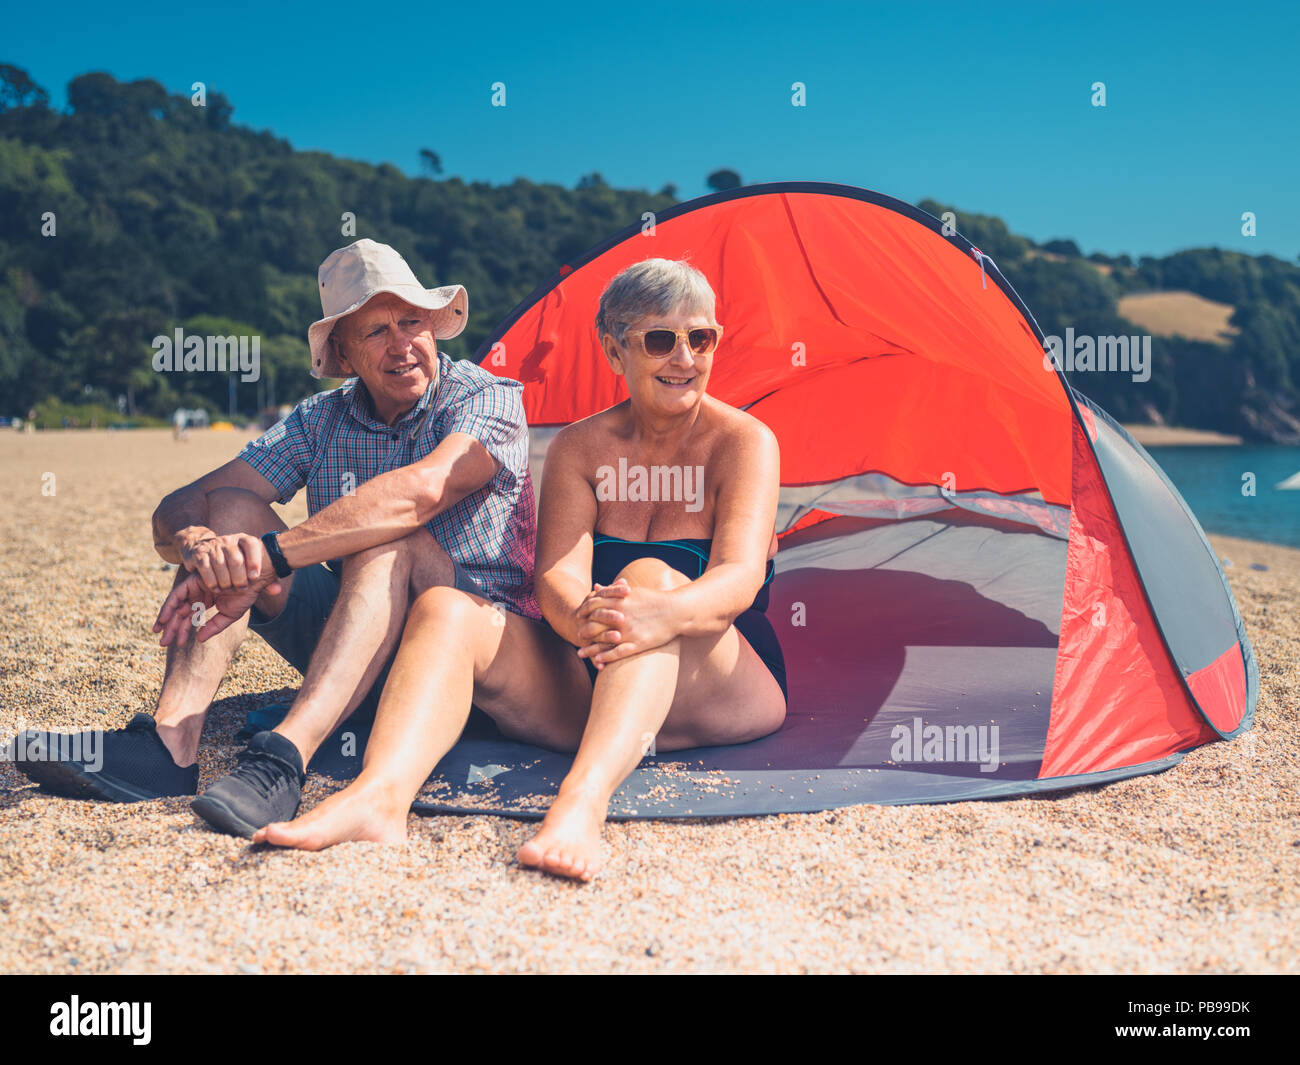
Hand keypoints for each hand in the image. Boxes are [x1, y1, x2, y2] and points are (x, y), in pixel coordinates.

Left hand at [153, 569, 280, 645]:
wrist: (254, 578)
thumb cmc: (245, 595)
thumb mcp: (229, 615)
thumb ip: (214, 627)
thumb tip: (199, 639)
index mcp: (206, 601)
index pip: (190, 617)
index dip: (183, 630)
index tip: (177, 644)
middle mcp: (198, 594)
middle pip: (181, 613)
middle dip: (172, 628)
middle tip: (163, 643)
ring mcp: (195, 587)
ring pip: (176, 605)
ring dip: (167, 619)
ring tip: (161, 634)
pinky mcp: (192, 581)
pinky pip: (177, 595)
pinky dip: (169, 606)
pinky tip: (164, 620)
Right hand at [177, 530, 271, 592]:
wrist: (202, 549)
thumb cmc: (233, 564)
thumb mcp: (249, 568)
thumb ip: (265, 580)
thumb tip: (277, 590)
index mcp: (244, 540)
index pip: (251, 544)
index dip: (254, 560)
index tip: (255, 577)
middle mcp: (229, 540)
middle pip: (236, 559)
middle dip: (239, 577)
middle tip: (241, 588)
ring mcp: (213, 546)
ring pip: (220, 564)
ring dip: (225, 581)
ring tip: (229, 589)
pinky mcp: (199, 554)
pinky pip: (205, 568)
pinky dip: (212, 581)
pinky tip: (216, 588)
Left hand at [575, 579, 678, 667]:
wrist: (676, 611)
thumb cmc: (654, 599)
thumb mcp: (632, 592)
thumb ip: (611, 590)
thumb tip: (595, 587)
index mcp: (619, 601)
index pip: (593, 606)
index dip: (583, 612)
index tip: (578, 617)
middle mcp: (621, 616)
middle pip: (594, 624)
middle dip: (584, 631)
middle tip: (578, 636)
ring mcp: (629, 631)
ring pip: (603, 642)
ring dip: (590, 649)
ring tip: (580, 653)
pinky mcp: (638, 644)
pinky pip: (617, 653)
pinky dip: (606, 658)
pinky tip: (598, 662)